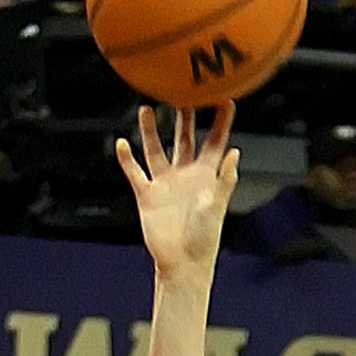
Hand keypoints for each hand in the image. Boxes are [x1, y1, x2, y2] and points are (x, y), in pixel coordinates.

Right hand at [115, 104, 238, 283]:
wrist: (182, 264)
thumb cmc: (204, 240)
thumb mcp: (216, 207)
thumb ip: (224, 180)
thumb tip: (234, 153)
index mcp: (205, 176)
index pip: (215, 142)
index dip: (221, 121)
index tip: (225, 98)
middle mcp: (185, 175)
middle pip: (184, 138)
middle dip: (184, 116)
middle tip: (182, 91)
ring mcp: (165, 183)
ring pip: (156, 149)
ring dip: (151, 131)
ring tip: (146, 109)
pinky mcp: (147, 195)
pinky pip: (135, 172)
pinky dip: (127, 159)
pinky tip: (121, 143)